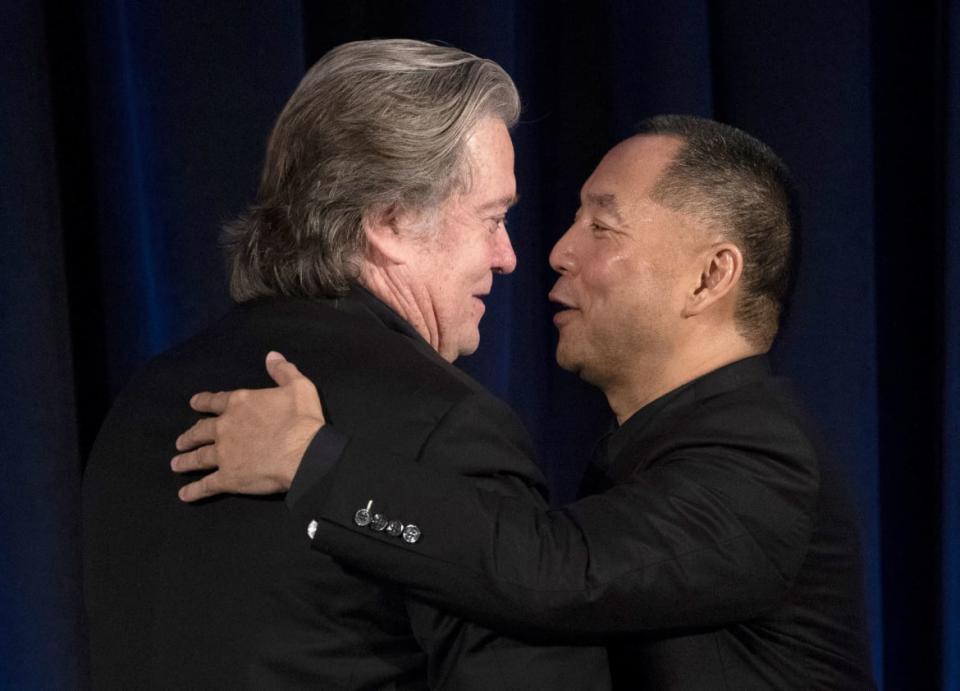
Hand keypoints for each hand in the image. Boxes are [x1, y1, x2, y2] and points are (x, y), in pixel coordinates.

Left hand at [171, 351, 324, 501]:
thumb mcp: (298, 386)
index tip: (193, 403)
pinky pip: (206, 485)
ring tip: (176, 463)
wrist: (304, 453)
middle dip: (190, 436)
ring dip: (186, 460)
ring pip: (199, 457)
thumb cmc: (302, 420)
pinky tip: (184, 494)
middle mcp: (225, 427)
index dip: (203, 402)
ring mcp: (224, 454)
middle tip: (181, 442)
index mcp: (240, 403)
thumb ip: (282, 370)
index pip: (215, 401)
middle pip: (201, 431)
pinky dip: (194, 490)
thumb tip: (271, 356)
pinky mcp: (228, 478)